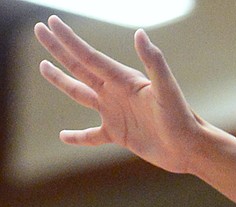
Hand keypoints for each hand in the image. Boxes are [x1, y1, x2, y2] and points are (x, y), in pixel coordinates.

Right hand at [35, 16, 200, 174]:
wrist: (190, 148)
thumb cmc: (181, 117)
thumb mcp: (167, 89)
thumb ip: (154, 62)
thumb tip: (140, 34)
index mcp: (122, 79)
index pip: (89, 56)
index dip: (69, 40)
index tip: (51, 23)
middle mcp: (115, 92)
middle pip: (79, 67)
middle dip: (59, 50)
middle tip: (39, 30)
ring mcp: (115, 113)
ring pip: (80, 95)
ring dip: (61, 81)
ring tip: (43, 67)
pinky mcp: (119, 135)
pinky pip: (92, 136)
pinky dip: (78, 137)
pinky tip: (64, 136)